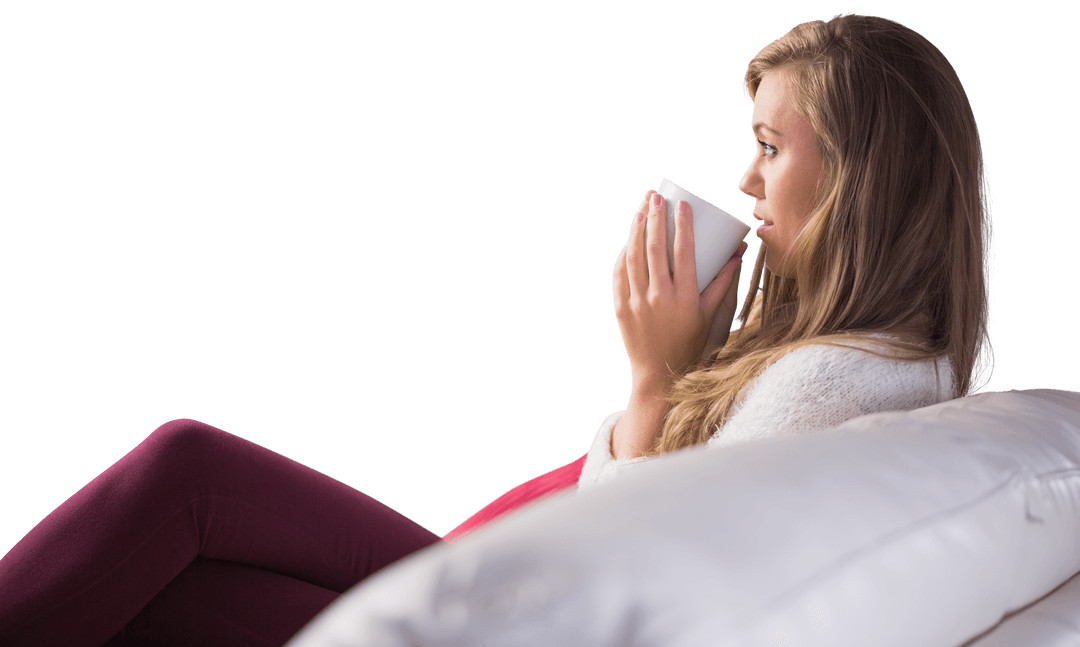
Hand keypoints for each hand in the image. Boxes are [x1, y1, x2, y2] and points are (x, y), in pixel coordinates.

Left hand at [612, 189, 747, 393]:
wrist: (661, 376)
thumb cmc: (693, 345)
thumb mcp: (712, 316)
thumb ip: (725, 283)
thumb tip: (738, 252)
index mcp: (685, 299)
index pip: (683, 252)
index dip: (682, 225)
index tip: (682, 205)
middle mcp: (659, 298)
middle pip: (654, 248)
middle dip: (654, 218)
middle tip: (656, 197)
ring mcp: (637, 303)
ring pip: (633, 257)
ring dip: (636, 229)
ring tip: (641, 209)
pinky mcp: (622, 308)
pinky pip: (620, 274)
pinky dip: (624, 253)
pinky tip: (629, 239)